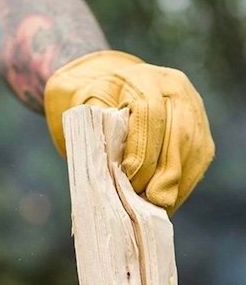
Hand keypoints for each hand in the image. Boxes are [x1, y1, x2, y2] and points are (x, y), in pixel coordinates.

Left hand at [44, 50, 213, 212]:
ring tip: (160, 206)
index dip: (142, 150)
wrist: (110, 87)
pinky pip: (200, 154)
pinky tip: (170, 201)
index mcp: (141, 78)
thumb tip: (115, 174)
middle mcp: (173, 87)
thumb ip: (97, 133)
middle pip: (179, 132)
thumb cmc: (91, 105)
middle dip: (166, 171)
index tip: (130, 179)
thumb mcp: (84, 111)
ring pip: (194, 145)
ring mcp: (192, 104)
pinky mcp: (199, 125)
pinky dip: (186, 181)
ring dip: (179, 180)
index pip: (149, 113)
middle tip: (152, 200)